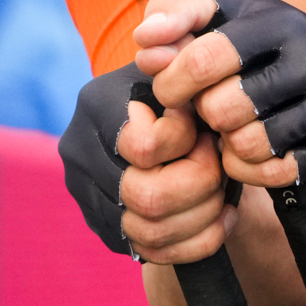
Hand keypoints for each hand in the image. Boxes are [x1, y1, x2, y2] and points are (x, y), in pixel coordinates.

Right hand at [56, 62, 236, 260]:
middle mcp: (80, 152)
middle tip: (221, 167)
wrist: (171, 123)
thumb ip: (180, 51)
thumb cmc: (187, 90)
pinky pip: (152, 254)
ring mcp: (86, 195)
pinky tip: (220, 216)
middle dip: (200, 186)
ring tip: (224, 192)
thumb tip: (159, 50)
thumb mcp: (188, 65)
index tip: (206, 128)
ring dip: (203, 216)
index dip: (187, 143)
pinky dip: (197, 241)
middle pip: (147, 197)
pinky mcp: (104, 228)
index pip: (144, 146)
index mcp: (97, 104)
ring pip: (151, 234)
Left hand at [136, 0, 305, 189]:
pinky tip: (253, 154)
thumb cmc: (266, 49)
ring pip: (248, 145)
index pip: (204, 58)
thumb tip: (144, 40)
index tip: (168, 91)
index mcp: (282, 21)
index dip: (172, 82)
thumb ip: (179, 17)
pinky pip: (275, 173)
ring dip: (227, 145)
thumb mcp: (227, 17)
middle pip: (223, 109)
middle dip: (205, 115)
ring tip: (233, 130)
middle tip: (212, 109)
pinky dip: (252, 169)